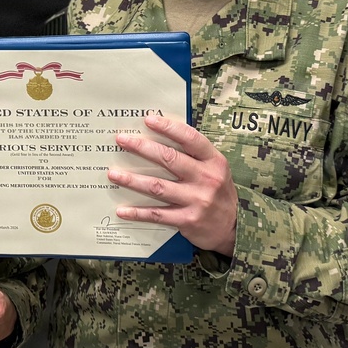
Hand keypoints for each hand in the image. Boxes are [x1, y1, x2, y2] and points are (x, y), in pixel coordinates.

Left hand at [110, 115, 237, 255]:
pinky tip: (122, 210)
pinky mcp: (187, 220)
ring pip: (158, 186)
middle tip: (122, 140)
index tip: (148, 119)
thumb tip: (160, 136)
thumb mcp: (214, 169)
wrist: (234, 228)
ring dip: (132, 180)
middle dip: (142, 147)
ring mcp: (197, 200)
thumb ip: (193, 155)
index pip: (190, 138)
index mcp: (213, 161)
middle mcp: (206, 178)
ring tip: (113, 173)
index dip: (168, 127)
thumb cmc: (218, 192)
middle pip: (169, 159)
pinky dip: (137, 212)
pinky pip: (157, 214)